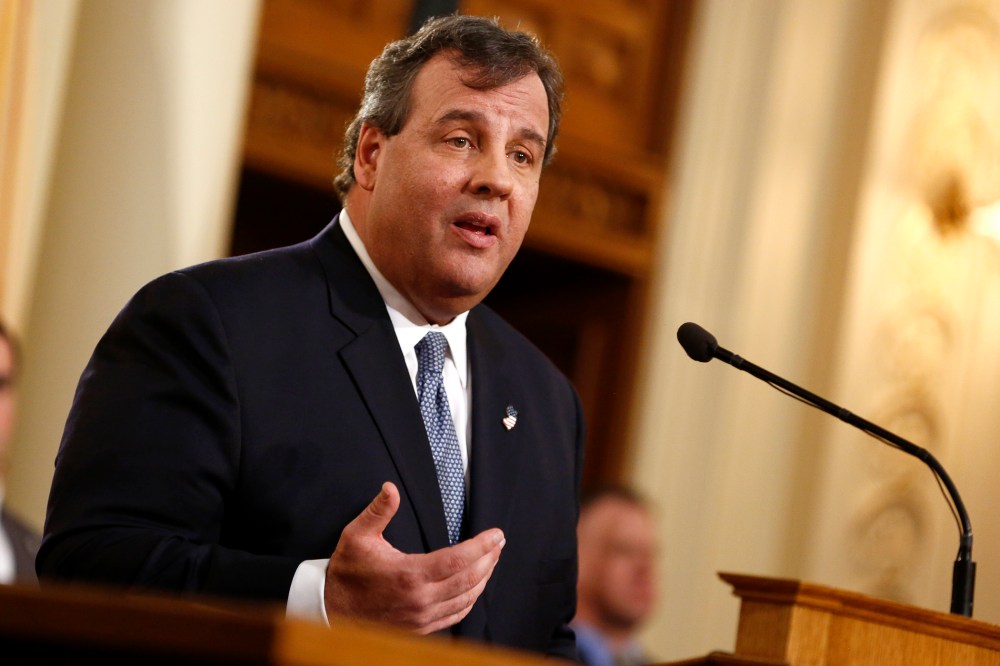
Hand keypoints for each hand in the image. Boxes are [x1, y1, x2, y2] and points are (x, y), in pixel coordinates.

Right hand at [324, 481, 504, 633]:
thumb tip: (390, 488)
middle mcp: (420, 599)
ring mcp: (422, 617)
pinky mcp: (420, 627)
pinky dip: (471, 599)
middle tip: (499, 543)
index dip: (482, 546)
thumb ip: (378, 511)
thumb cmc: (346, 572)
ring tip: (492, 560)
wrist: (331, 609)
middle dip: (489, 559)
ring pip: (466, 598)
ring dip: (484, 578)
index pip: (458, 559)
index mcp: (409, 574)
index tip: (497, 534)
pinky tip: (475, 587)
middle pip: (469, 579)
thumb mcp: (357, 535)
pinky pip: (455, 615)